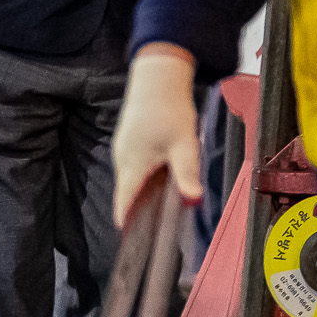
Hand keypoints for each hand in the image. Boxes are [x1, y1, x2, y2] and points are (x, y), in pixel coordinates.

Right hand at [113, 44, 203, 222]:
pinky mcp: (130, 140)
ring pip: (133, 179)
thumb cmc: (168, 107)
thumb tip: (192, 199)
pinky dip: (146, 174)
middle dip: (141, 209)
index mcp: (132, 165)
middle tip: (158, 223)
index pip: (123, 203)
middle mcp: (123, 159)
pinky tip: (162, 171)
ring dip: (145, 190)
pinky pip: (136, 166)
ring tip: (163, 199)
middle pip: (129, 193)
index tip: (132, 239)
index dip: (127, 223)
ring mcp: (124, 149)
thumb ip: (187, 174)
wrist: (158, 77)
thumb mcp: (184, 144)